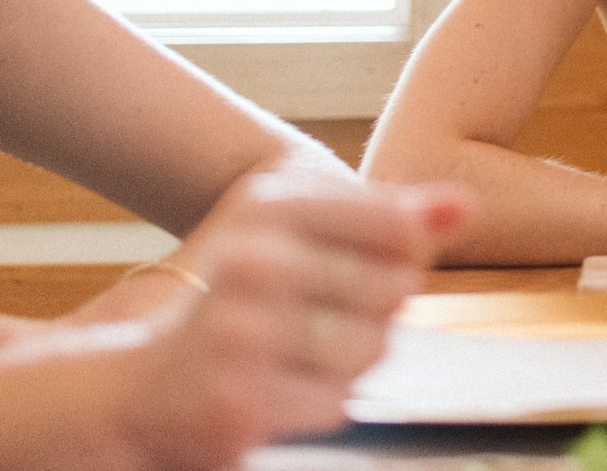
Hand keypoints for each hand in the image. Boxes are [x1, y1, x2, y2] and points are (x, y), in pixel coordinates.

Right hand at [113, 170, 468, 469]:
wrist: (140, 391)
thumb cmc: (241, 308)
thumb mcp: (302, 241)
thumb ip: (390, 220)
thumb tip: (466, 206)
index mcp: (268, 208)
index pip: (396, 223)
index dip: (404, 255)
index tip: (374, 266)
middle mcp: (252, 260)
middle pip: (393, 289)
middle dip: (377, 314)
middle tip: (319, 320)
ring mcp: (242, 331)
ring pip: (371, 348)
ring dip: (353, 362)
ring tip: (302, 355)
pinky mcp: (239, 400)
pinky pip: (337, 401)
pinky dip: (322, 402)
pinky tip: (283, 388)